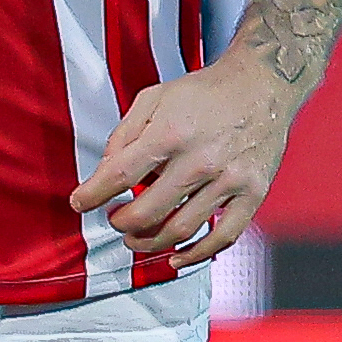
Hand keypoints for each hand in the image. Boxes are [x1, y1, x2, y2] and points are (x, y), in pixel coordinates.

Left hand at [68, 53, 295, 266]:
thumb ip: (124, 134)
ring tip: (136, 238)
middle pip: (147, 212)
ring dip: (149, 241)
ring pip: (181, 230)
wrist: (262, 84)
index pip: (120, 176)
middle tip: (115, 220)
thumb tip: (105, 172)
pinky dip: (197, 255)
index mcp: (171, 133)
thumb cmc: (204, 92)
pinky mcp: (253, 193)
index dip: (92, 195)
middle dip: (121, 223)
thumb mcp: (154, 97)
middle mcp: (200, 160)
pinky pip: (224, 237)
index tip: (79, 203)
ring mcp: (229, 180)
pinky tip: (176, 257)